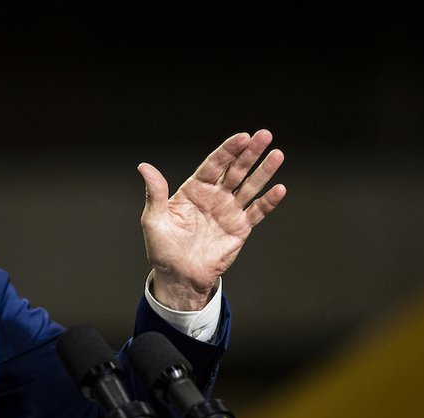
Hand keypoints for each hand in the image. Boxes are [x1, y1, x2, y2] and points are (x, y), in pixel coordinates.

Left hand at [139, 130, 284, 310]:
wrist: (179, 276)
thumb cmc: (163, 248)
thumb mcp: (153, 220)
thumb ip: (154, 193)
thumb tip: (143, 166)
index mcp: (194, 189)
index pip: (214, 164)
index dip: (228, 150)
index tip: (242, 136)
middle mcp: (214, 196)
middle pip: (235, 169)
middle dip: (250, 152)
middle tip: (264, 135)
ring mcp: (229, 211)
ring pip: (249, 186)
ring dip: (264, 171)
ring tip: (277, 155)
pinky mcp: (240, 228)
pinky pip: (256, 212)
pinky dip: (268, 201)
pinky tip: (279, 189)